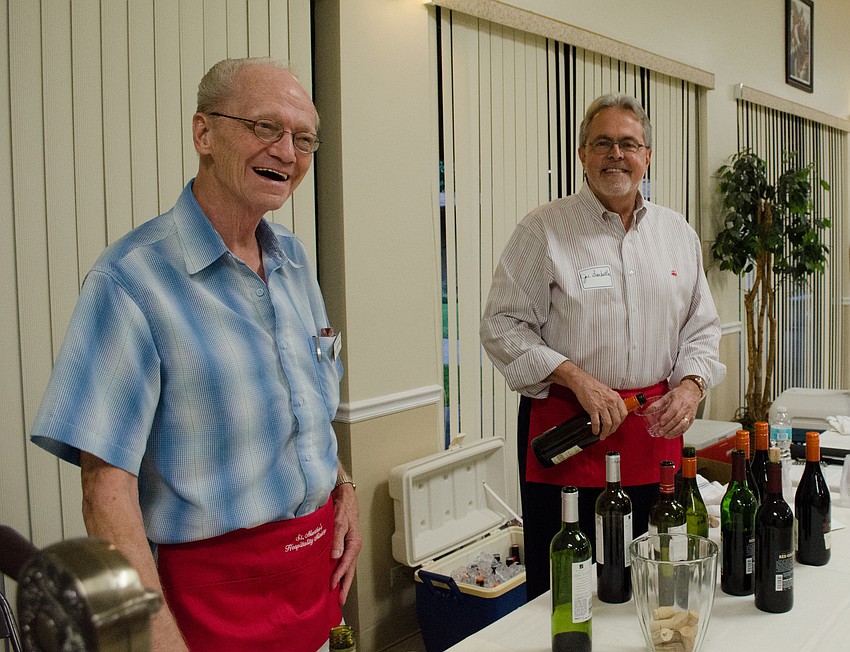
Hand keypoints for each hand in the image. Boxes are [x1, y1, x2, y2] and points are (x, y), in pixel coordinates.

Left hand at [330, 483, 361, 603]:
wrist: (345, 497)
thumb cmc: (342, 508)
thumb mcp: (338, 522)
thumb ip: (337, 539)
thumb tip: (335, 556)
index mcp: (354, 543)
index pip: (346, 564)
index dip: (339, 576)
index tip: (332, 586)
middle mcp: (353, 546)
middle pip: (350, 570)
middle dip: (345, 586)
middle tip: (341, 601)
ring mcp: (350, 546)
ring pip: (347, 567)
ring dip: (343, 581)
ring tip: (339, 595)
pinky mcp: (345, 544)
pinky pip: (344, 561)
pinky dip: (341, 571)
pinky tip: (335, 577)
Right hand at [547, 361, 627, 439]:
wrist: (583, 382)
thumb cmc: (593, 386)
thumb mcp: (608, 391)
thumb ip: (613, 401)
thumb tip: (615, 411)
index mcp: (616, 397)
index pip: (624, 413)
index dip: (621, 422)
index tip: (617, 425)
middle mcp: (611, 402)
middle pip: (616, 421)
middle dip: (613, 430)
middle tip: (609, 432)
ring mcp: (602, 406)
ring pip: (608, 424)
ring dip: (605, 432)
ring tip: (602, 435)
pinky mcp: (593, 409)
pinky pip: (596, 422)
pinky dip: (596, 429)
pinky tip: (595, 431)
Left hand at [653, 382, 702, 438]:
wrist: (692, 391)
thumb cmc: (680, 394)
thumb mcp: (667, 396)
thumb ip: (657, 404)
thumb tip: (647, 410)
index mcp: (679, 400)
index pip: (674, 410)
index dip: (667, 417)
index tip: (660, 422)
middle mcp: (686, 407)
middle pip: (678, 419)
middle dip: (668, 427)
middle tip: (660, 432)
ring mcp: (690, 414)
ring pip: (683, 425)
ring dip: (674, 432)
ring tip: (666, 435)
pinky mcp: (692, 419)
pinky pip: (686, 428)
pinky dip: (679, 433)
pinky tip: (672, 435)